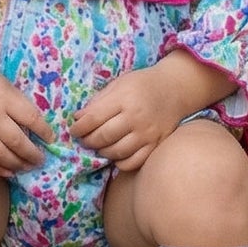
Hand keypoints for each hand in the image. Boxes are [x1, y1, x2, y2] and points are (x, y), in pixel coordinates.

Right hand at [0, 52, 52, 177]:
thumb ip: (19, 103)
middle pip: (17, 142)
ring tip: (27, 167)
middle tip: (41, 160)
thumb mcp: (4, 84)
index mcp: (4, 98)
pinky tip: (9, 171)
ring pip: (1, 155)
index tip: (50, 139)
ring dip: (18, 164)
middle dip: (33, 154)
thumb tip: (38, 126)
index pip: (31, 118)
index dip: (44, 131)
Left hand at [71, 52, 233, 172]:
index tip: (73, 130)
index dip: (79, 127)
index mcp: (123, 99)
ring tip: (99, 146)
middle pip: (103, 137)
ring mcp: (147, 134)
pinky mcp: (156, 144)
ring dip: (103, 152)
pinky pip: (134, 162)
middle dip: (88, 141)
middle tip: (84, 139)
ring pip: (117, 152)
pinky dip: (121, 163)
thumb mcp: (117, 84)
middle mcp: (135, 118)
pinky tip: (116, 155)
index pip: (93, 118)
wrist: (174, 89)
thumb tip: (78, 118)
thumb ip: (98, 101)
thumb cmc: (141, 84)